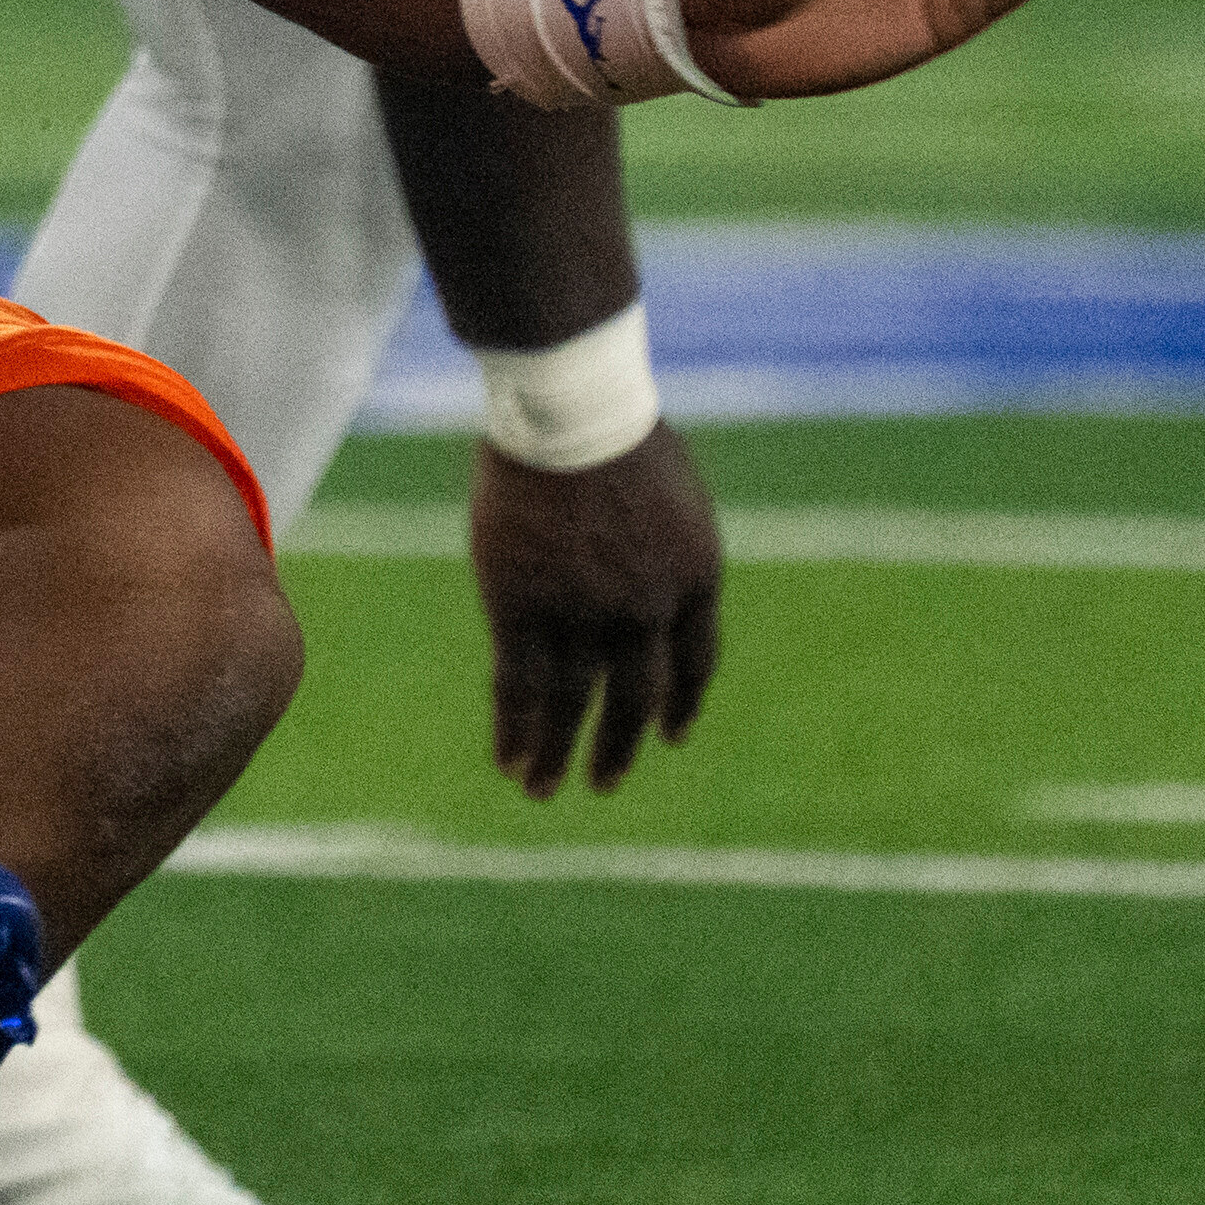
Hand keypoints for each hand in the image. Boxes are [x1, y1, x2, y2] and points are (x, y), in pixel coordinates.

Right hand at [469, 419, 719, 795]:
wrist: (572, 414)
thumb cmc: (618, 428)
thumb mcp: (670, 487)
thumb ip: (662, 536)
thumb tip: (646, 549)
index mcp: (696, 577)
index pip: (695, 659)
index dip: (683, 700)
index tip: (672, 733)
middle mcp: (647, 611)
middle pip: (636, 696)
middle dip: (620, 744)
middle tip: (608, 781)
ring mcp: (585, 615)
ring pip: (573, 704)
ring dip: (559, 753)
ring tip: (545, 790)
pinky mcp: (523, 609)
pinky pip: (519, 687)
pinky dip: (515, 730)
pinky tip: (508, 762)